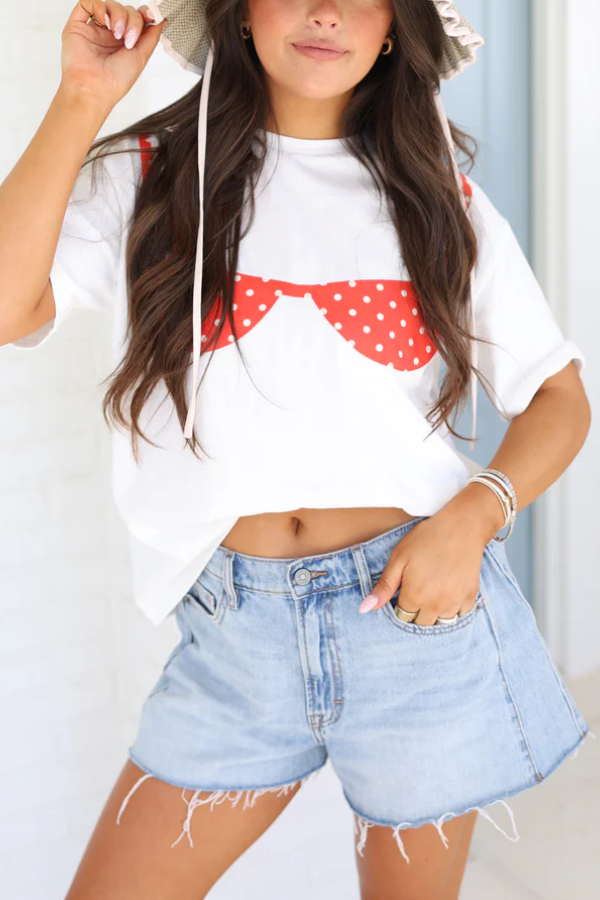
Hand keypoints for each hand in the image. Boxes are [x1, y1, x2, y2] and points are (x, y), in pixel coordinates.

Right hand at [59, 1, 165, 110]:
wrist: (94, 88)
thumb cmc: (115, 80)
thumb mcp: (141, 57)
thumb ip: (151, 37)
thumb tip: (160, 20)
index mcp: (125, 42)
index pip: (136, 18)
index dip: (144, 14)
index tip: (150, 16)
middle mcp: (110, 34)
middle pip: (126, 10)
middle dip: (133, 20)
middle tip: (129, 38)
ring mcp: (94, 29)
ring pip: (110, 5)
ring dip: (118, 15)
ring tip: (117, 33)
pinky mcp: (78, 25)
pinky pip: (87, 3)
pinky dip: (98, 7)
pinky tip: (103, 21)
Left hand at [357, 513, 486, 624]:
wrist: (462, 526)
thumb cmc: (427, 538)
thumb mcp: (399, 558)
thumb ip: (384, 587)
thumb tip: (365, 609)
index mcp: (414, 597)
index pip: (402, 616)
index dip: (400, 604)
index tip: (403, 591)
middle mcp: (435, 605)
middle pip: (421, 623)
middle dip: (416, 612)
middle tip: (418, 591)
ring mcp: (455, 602)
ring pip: (441, 622)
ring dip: (434, 613)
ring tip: (432, 592)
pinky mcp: (471, 596)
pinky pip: (460, 614)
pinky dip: (453, 609)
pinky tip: (448, 592)